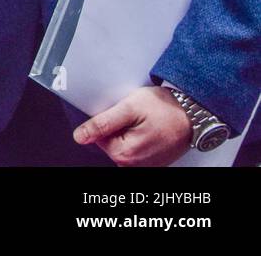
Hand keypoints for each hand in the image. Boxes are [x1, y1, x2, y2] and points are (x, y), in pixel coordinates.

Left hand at [73, 85, 192, 165]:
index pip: (97, 137)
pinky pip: (136, 148)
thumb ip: (102, 123)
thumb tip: (80, 136)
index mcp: (125, 154)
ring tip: (144, 122)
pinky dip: (139, 137)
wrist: (193, 112)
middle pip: (109, 142)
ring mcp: (145, 164)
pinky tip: (150, 128)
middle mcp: (135, 165)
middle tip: (135, 116)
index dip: (106, 120)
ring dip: (129, 132)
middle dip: (118, 126)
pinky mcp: (154, 161)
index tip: (121, 113)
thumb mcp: (128, 108)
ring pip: (123, 145)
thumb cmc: (165, 108)